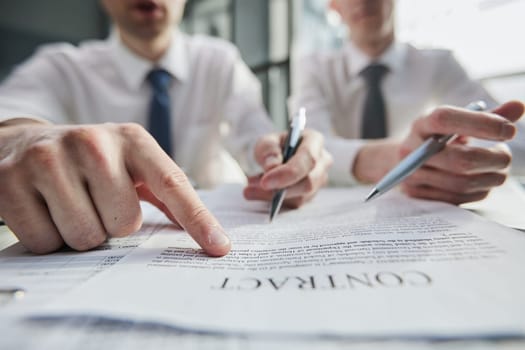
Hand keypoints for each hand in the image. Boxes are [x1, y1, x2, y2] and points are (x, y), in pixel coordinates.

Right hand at [0, 120, 229, 255]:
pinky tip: (45, 210)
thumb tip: (209, 231)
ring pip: (85, 236)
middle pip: (124, 224)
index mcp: (131, 139)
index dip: (198, 220)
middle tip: (96, 204)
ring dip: (81, 233)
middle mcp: (92, 142)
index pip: (172, 184)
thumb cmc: (90, 161)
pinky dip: (48, 237)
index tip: (219, 248)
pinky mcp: (10, 181)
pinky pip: (45, 242)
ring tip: (70, 205)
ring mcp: (48, 159)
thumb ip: (167, 192)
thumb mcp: (131, 163)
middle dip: (112, 225)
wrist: (24, 143)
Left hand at [243, 129, 332, 207]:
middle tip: (251, 189)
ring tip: (249, 190)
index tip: (265, 182)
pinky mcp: (311, 196)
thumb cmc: (275, 147)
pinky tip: (257, 194)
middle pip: (308, 182)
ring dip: (271, 197)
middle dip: (279, 189)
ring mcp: (319, 180)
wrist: (277, 157)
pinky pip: (294, 204)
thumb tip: (272, 167)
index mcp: (314, 141)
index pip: (308, 159)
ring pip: (300, 197)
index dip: (288, 173)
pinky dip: (273, 202)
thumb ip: (269, 151)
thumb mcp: (266, 142)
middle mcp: (322, 161)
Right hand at [399, 101, 523, 203]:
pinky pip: (461, 198)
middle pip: (459, 160)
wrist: (406, 161)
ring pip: (463, 183)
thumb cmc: (438, 138)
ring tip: (498, 167)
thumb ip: (486, 116)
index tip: (509, 130)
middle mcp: (410, 151)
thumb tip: (519, 106)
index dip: (480, 123)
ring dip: (491, 176)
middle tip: (505, 154)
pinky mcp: (419, 196)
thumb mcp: (456, 123)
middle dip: (493, 159)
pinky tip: (483, 179)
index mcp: (421, 125)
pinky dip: (481, 189)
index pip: (444, 119)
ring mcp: (412, 176)